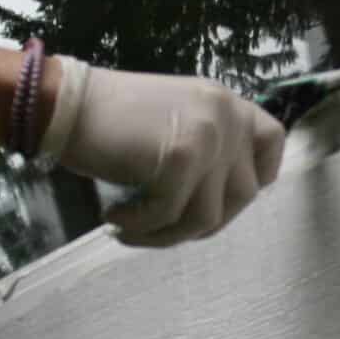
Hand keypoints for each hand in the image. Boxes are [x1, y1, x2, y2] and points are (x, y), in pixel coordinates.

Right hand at [48, 59, 284, 245]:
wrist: (66, 104)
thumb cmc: (113, 120)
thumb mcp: (176, 121)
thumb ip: (208, 148)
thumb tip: (224, 203)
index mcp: (227, 103)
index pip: (273, 142)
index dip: (258, 177)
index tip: (222, 197)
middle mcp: (226, 115)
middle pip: (244, 195)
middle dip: (203, 222)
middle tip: (161, 225)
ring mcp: (207, 136)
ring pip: (208, 216)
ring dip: (168, 235)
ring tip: (132, 230)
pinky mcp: (180, 159)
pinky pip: (170, 216)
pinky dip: (140, 228)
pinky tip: (113, 219)